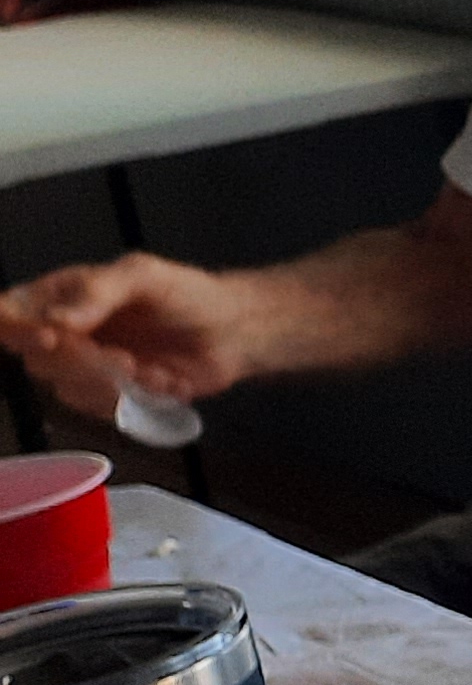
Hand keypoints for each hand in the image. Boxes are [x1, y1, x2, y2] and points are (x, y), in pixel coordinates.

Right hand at [0, 254, 248, 416]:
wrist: (235, 332)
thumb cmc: (187, 294)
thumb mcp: (144, 276)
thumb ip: (98, 291)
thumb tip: (53, 319)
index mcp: (61, 296)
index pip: (11, 315)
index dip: (17, 330)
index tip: (51, 338)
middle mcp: (63, 333)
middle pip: (36, 359)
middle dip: (82, 363)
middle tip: (124, 359)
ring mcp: (84, 368)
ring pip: (66, 388)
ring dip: (112, 383)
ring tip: (151, 369)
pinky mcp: (110, 396)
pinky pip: (100, 408)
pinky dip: (134, 398)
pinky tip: (163, 380)